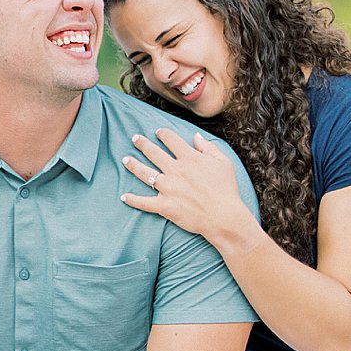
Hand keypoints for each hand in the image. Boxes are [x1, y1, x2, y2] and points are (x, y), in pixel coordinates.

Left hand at [120, 127, 252, 242]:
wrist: (224, 217)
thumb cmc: (226, 190)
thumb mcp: (223, 163)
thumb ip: (208, 147)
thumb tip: (196, 136)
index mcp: (190, 158)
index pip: (171, 139)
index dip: (163, 133)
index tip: (158, 132)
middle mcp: (176, 171)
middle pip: (154, 153)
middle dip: (142, 144)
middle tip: (135, 138)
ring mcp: (168, 189)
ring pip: (145, 173)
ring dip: (133, 165)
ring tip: (125, 160)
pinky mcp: (165, 206)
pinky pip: (144, 202)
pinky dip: (133, 200)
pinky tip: (123, 196)